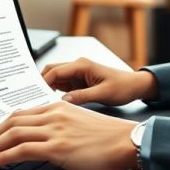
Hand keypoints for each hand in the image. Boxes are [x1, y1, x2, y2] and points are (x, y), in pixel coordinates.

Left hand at [0, 101, 136, 169]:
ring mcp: (54, 129)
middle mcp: (53, 114)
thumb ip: (60, 125)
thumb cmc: (109, 137)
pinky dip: (1, 157)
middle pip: (10, 121)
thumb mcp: (80, 124)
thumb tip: (43, 138)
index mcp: (58, 107)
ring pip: (11, 134)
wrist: (127, 141)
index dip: (0, 126)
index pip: (20, 114)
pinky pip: (21, 150)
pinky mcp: (57, 146)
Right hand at [41, 58, 157, 105]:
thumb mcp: (104, 93)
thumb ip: (83, 96)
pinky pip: (62, 86)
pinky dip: (55, 93)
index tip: (35, 94)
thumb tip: (64, 101)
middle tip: (35, 99)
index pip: (55, 71)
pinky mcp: (79, 82)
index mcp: (82, 65)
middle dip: (41, 84)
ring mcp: (77, 74)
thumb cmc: (123, 86)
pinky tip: (53, 104)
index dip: (43, 82)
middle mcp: (78, 67)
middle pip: (51, 72)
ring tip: (41, 104)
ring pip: (55, 79)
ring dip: (48, 90)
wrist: (135, 86)